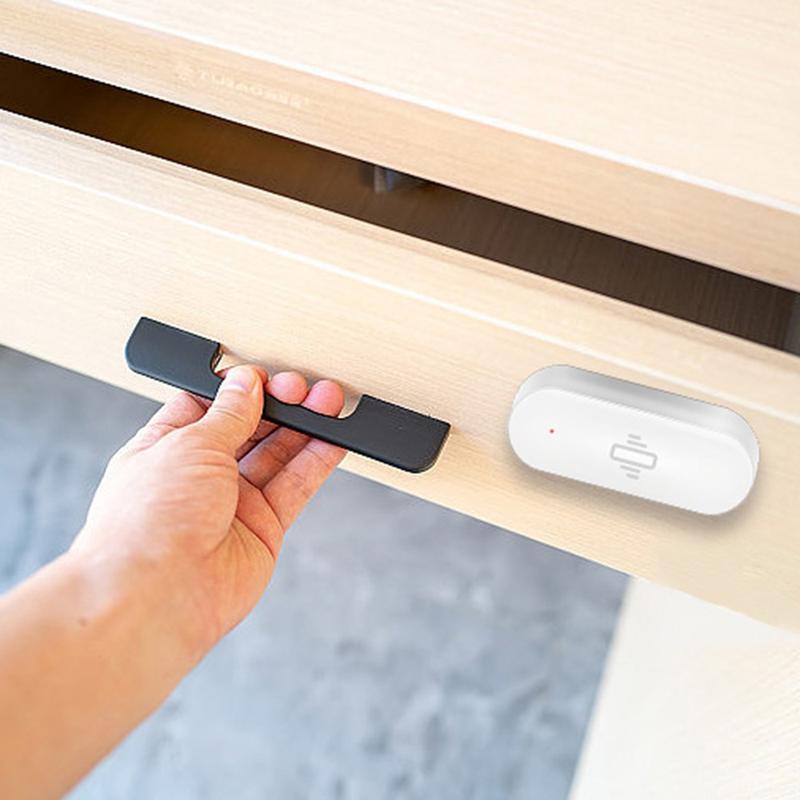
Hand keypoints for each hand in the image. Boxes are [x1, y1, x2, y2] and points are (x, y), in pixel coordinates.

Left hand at [72, 365, 344, 652]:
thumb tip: (246, 384)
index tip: (264, 376)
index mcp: (166, 449)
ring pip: (277, 456)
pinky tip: (334, 441)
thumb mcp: (189, 445)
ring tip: (329, 404)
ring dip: (304, 429)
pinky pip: (295, 488)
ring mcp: (232, 505)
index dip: (238, 390)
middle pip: (248, 430)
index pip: (207, 408)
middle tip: (304, 389)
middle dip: (277, 406)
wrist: (158, 596)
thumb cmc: (148, 523)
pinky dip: (316, 463)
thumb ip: (228, 414)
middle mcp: (199, 478)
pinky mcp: (263, 530)